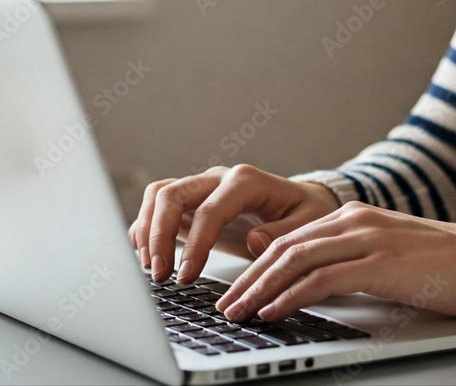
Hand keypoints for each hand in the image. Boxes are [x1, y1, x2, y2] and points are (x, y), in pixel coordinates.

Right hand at [128, 164, 340, 282]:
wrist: (302, 200)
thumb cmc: (305, 211)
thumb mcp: (309, 222)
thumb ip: (283, 233)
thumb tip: (254, 241)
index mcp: (246, 181)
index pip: (209, 210)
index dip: (195, 244)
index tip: (187, 275)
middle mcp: (218, 179)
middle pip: (172, 194)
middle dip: (158, 234)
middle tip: (160, 274)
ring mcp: (202, 188)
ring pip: (159, 195)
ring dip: (147, 230)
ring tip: (151, 267)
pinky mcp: (193, 202)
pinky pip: (159, 205)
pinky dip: (147, 227)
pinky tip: (147, 255)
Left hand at [214, 202, 455, 321]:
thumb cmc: (441, 265)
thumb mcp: (385, 256)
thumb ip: (348, 262)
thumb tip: (309, 286)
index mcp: (351, 216)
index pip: (290, 239)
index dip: (256, 266)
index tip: (237, 289)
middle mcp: (353, 220)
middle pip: (284, 246)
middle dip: (249, 278)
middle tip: (226, 305)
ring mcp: (367, 238)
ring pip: (296, 259)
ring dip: (261, 288)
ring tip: (239, 312)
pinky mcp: (380, 262)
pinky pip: (323, 279)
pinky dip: (292, 295)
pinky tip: (274, 311)